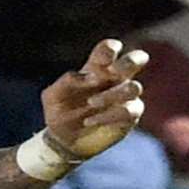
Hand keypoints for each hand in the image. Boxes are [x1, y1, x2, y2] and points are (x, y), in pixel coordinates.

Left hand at [41, 39, 148, 159]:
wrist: (63, 140)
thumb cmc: (59, 112)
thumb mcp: (52, 96)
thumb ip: (65, 82)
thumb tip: (86, 77)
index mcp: (96, 69)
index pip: (109, 49)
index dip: (110, 49)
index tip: (101, 60)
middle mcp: (114, 79)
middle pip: (137, 59)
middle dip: (130, 61)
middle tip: (113, 71)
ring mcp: (124, 97)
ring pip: (134, 87)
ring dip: (111, 94)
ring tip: (90, 103)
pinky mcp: (129, 116)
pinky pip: (130, 110)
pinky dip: (110, 115)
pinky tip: (90, 121)